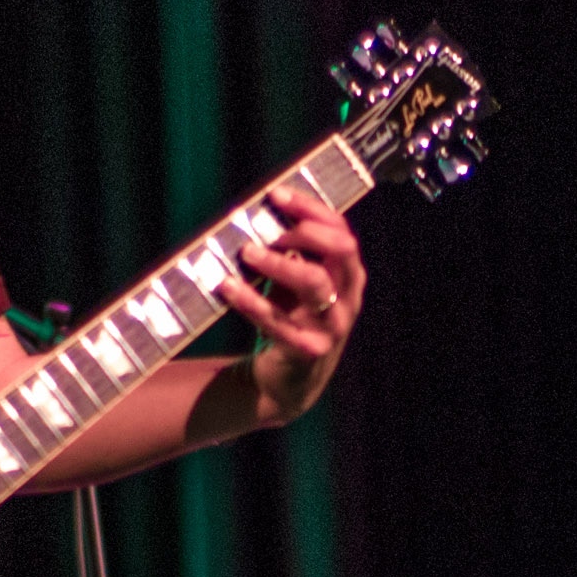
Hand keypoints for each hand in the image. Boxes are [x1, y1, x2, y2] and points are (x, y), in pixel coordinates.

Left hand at [217, 184, 366, 421]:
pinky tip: (227, 287)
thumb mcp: (297, 283)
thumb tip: (257, 214)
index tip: (277, 194)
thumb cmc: (293, 319)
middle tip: (266, 229)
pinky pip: (279, 322)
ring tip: (247, 253)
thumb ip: (291, 254)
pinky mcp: (307, 350)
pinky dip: (251, 302)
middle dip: (302, 231)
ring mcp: (332, 325)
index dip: (312, 209)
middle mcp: (348, 297)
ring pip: (314, 283)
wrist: (291, 381)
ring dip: (278, 263)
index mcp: (349, 275)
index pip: (341, 231)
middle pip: (339, 250)